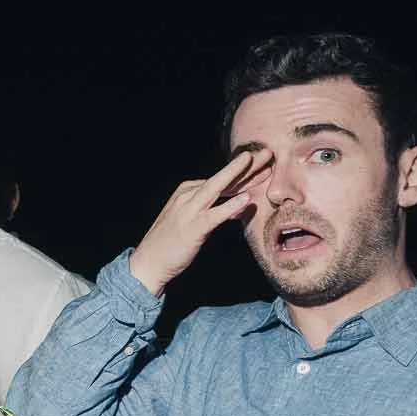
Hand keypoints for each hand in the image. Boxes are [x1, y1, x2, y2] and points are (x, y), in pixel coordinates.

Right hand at [128, 147, 271, 293]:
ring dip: (237, 174)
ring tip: (255, 161)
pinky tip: (245, 198)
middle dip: (245, 166)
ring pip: (216, 189)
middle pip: (221, 179)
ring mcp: (188, 211)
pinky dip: (229, 206)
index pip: (220, 180)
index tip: (264, 162)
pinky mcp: (192, 228)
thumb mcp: (193, 219)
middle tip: (268, 153)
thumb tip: (238, 203)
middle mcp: (187, 196)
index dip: (244, 171)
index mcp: (187, 192)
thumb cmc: (170, 243)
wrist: (148, 263)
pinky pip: (214, 215)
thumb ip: (215, 209)